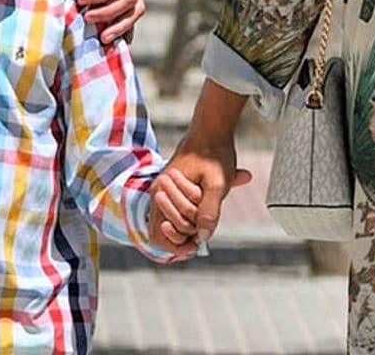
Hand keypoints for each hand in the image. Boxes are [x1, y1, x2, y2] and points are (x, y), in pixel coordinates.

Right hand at [150, 130, 251, 248]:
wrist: (211, 129)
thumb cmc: (213, 154)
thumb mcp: (217, 183)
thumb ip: (209, 211)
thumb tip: (202, 238)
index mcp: (161, 190)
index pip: (159, 234)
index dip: (176, 245)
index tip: (195, 245)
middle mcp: (157, 191)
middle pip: (164, 231)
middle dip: (186, 232)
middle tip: (204, 224)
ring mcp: (163, 189)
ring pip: (170, 221)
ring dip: (188, 225)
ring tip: (205, 216)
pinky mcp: (172, 188)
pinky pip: (175, 211)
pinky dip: (189, 216)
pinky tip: (204, 213)